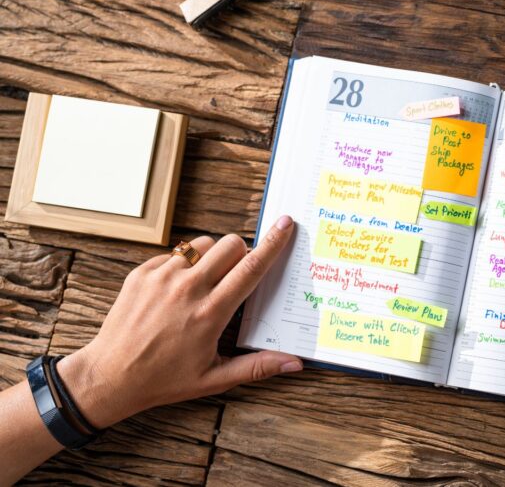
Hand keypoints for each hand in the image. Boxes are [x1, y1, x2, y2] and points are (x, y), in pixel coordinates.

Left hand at [56, 216, 301, 428]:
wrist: (109, 376)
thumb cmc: (163, 379)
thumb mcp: (215, 379)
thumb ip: (258, 367)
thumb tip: (295, 363)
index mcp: (210, 312)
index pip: (251, 268)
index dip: (273, 244)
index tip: (285, 225)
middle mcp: (187, 289)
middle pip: (230, 244)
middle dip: (241, 253)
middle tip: (235, 275)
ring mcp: (162, 277)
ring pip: (202, 244)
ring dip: (212, 256)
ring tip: (205, 282)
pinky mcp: (142, 273)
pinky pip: (174, 253)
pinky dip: (184, 264)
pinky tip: (178, 290)